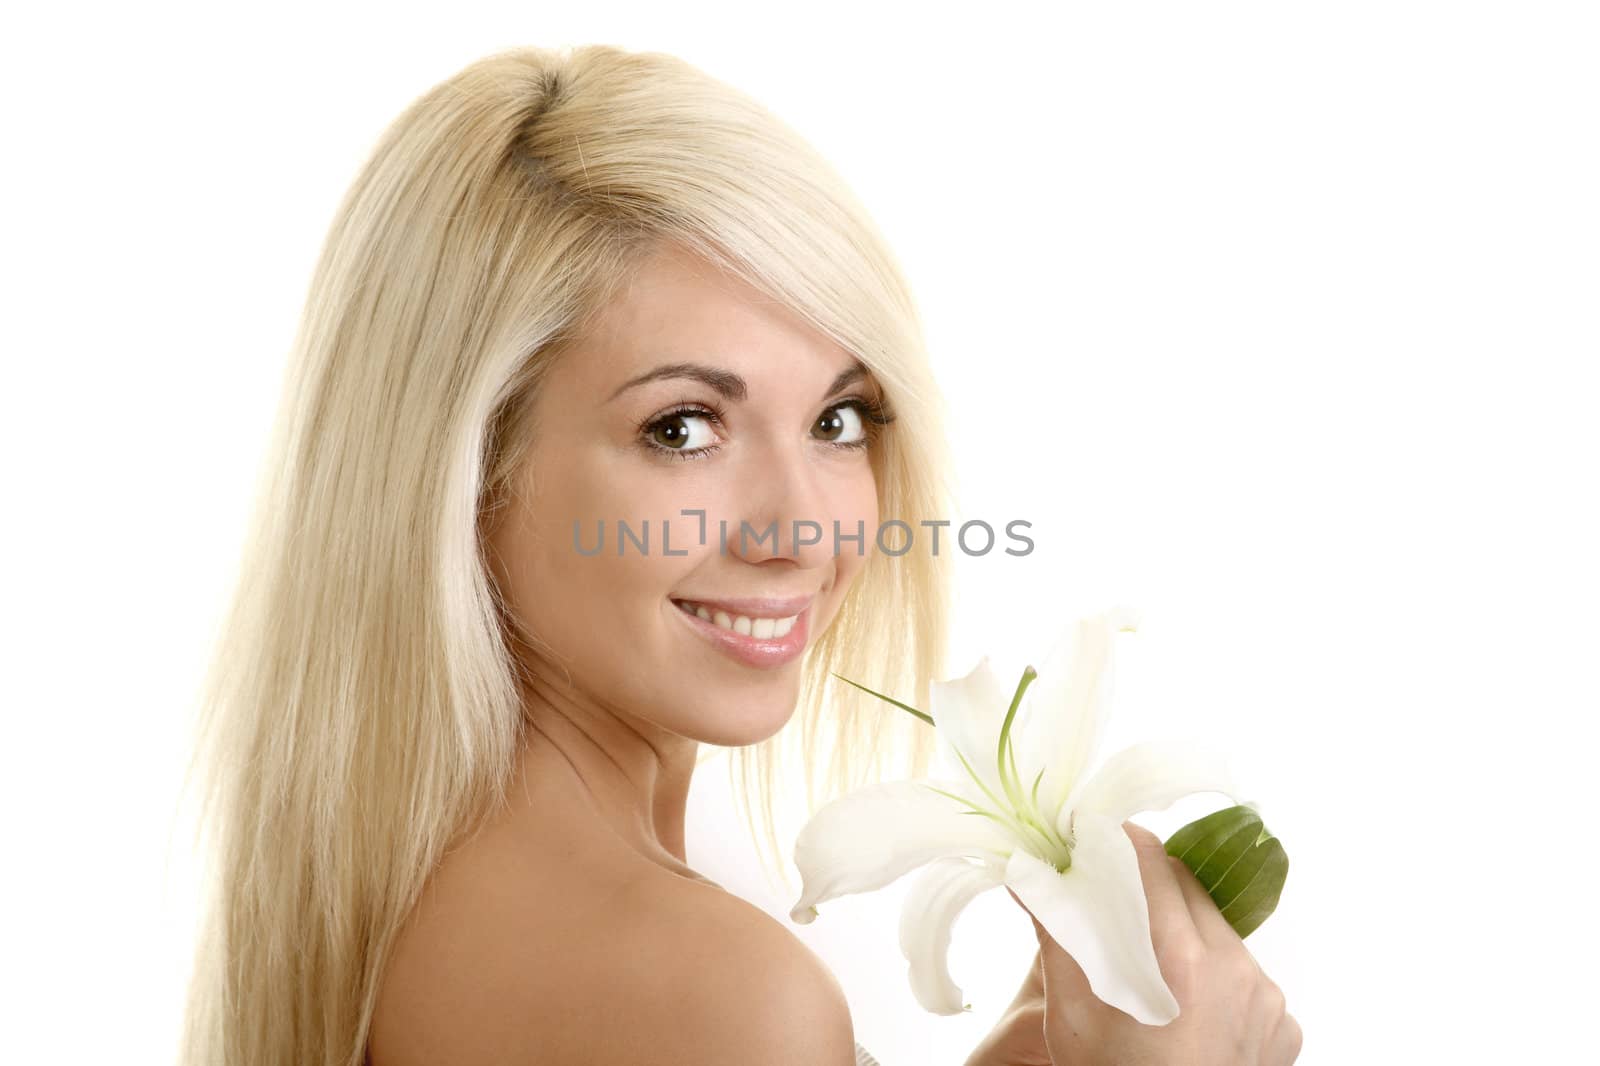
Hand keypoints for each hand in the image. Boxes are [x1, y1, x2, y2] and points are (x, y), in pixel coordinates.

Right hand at [967, 822, 1299, 1065]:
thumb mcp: (1072, 1018)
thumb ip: (1056, 936)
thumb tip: (1028, 877)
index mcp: (1181, 963)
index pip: (1154, 862)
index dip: (1121, 842)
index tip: (1094, 838)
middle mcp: (1237, 972)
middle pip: (1189, 889)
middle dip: (1149, 885)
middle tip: (1112, 898)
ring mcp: (1268, 1003)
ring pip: (1220, 931)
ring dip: (1184, 931)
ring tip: (1149, 966)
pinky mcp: (1284, 1028)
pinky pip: (1247, 976)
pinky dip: (1216, 977)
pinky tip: (1184, 1007)